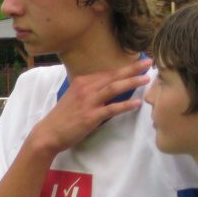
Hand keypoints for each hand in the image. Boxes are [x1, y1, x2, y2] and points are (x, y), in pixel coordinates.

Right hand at [30, 58, 149, 155]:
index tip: (138, 63)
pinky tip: (137, 103)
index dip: (124, 68)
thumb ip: (90, 91)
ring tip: (147, 79)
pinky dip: (125, 105)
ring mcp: (88, 102)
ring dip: (132, 82)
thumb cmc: (62, 117)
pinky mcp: (90, 117)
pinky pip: (112, 109)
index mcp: (82, 82)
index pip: (107, 73)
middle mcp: (85, 88)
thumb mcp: (74, 98)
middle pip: (113, 76)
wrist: (48, 133)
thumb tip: (108, 88)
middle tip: (149, 63)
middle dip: (132, 69)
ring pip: (114, 88)